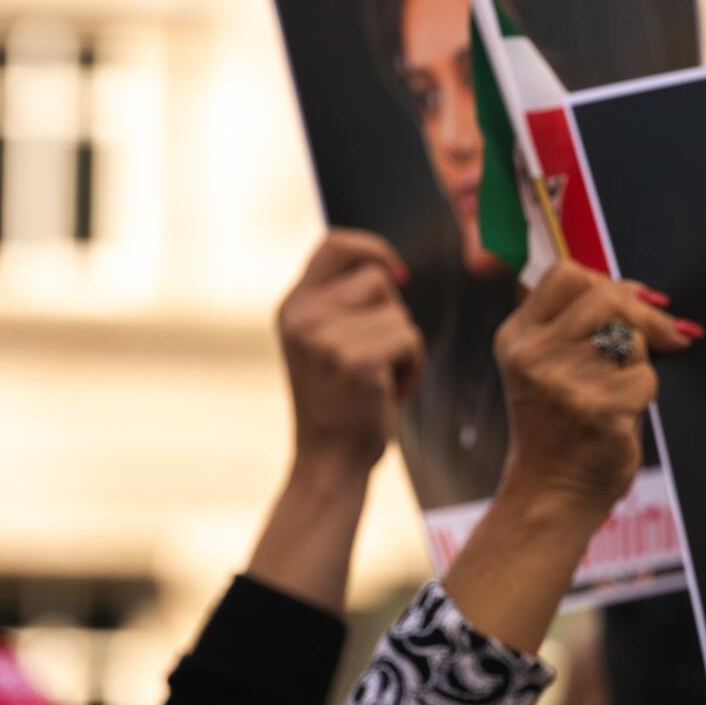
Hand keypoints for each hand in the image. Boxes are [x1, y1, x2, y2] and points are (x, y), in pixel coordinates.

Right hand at [277, 230, 421, 478]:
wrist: (328, 461)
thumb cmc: (340, 402)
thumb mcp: (322, 343)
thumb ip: (338, 303)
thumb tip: (387, 266)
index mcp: (292, 306)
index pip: (335, 244)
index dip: (373, 249)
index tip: (398, 275)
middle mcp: (301, 316)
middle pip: (378, 278)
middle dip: (393, 314)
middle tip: (376, 357)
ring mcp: (324, 337)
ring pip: (399, 313)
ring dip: (404, 346)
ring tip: (380, 377)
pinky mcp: (354, 360)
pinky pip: (409, 338)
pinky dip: (413, 366)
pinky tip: (390, 391)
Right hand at [491, 260, 695, 524]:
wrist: (550, 493)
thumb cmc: (559, 427)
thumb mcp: (545, 366)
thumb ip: (577, 324)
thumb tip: (648, 294)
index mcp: (518, 337)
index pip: (567, 274)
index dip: (607, 283)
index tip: (628, 305)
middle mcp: (535, 354)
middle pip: (607, 296)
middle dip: (643, 316)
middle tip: (665, 337)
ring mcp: (565, 382)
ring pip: (632, 338)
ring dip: (640, 362)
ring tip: (616, 392)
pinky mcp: (599, 409)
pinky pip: (645, 378)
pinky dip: (644, 395)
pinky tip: (621, 417)